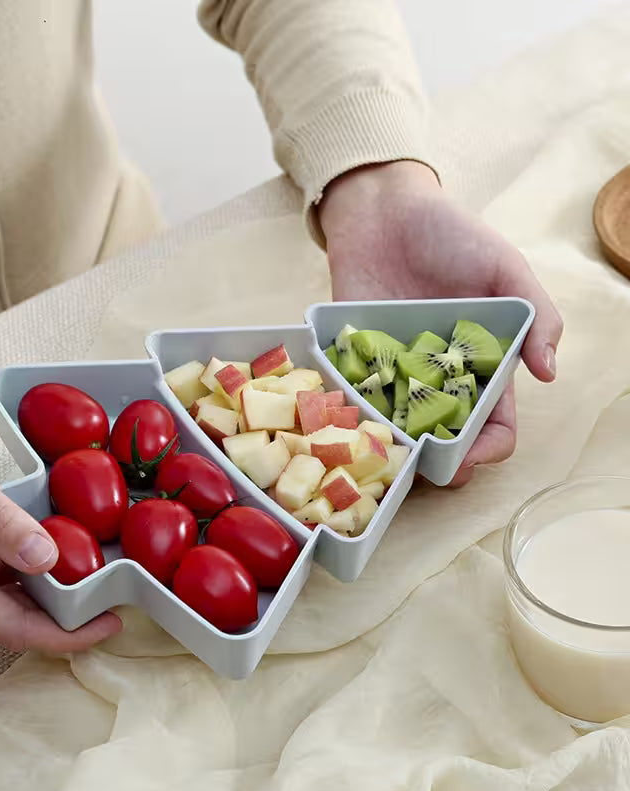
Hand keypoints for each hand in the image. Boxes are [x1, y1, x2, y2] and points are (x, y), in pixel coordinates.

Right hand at [0, 404, 120, 650]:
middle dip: (64, 620)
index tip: (110, 625)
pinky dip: (21, 579)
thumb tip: (49, 561)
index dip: (67, 635)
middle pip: (11, 626)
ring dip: (45, 598)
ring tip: (91, 577)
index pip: (14, 630)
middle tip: (112, 599)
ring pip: (2, 609)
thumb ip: (1, 522)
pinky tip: (48, 556)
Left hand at [318, 161, 562, 485]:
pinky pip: (356, 399)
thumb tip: (550, 373)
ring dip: (397, 448)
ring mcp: (394, 372)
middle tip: (427, 466)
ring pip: (399, 430)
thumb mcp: (504, 266)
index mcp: (481, 363)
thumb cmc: (450, 233)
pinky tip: (354, 427)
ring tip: (390, 456)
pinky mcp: (354, 361)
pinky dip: (356, 416)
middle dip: (442, 462)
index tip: (470, 456)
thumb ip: (535, 315)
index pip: (494, 424)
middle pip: (446, 438)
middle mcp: (438, 377)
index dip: (488, 448)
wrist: (383, 210)